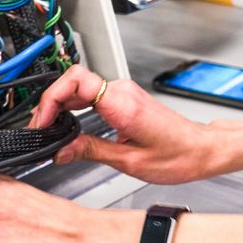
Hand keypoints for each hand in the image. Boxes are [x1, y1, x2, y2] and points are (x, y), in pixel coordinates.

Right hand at [30, 66, 229, 183]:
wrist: (202, 150)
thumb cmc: (178, 156)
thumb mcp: (129, 162)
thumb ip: (90, 151)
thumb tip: (61, 150)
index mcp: (122, 104)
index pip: (75, 80)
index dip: (52, 97)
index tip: (43, 120)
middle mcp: (122, 92)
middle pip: (72, 82)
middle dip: (50, 104)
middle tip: (40, 129)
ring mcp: (123, 93)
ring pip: (79, 87)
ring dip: (60, 105)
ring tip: (49, 129)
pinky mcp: (124, 99)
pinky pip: (90, 94)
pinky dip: (73, 106)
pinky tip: (66, 124)